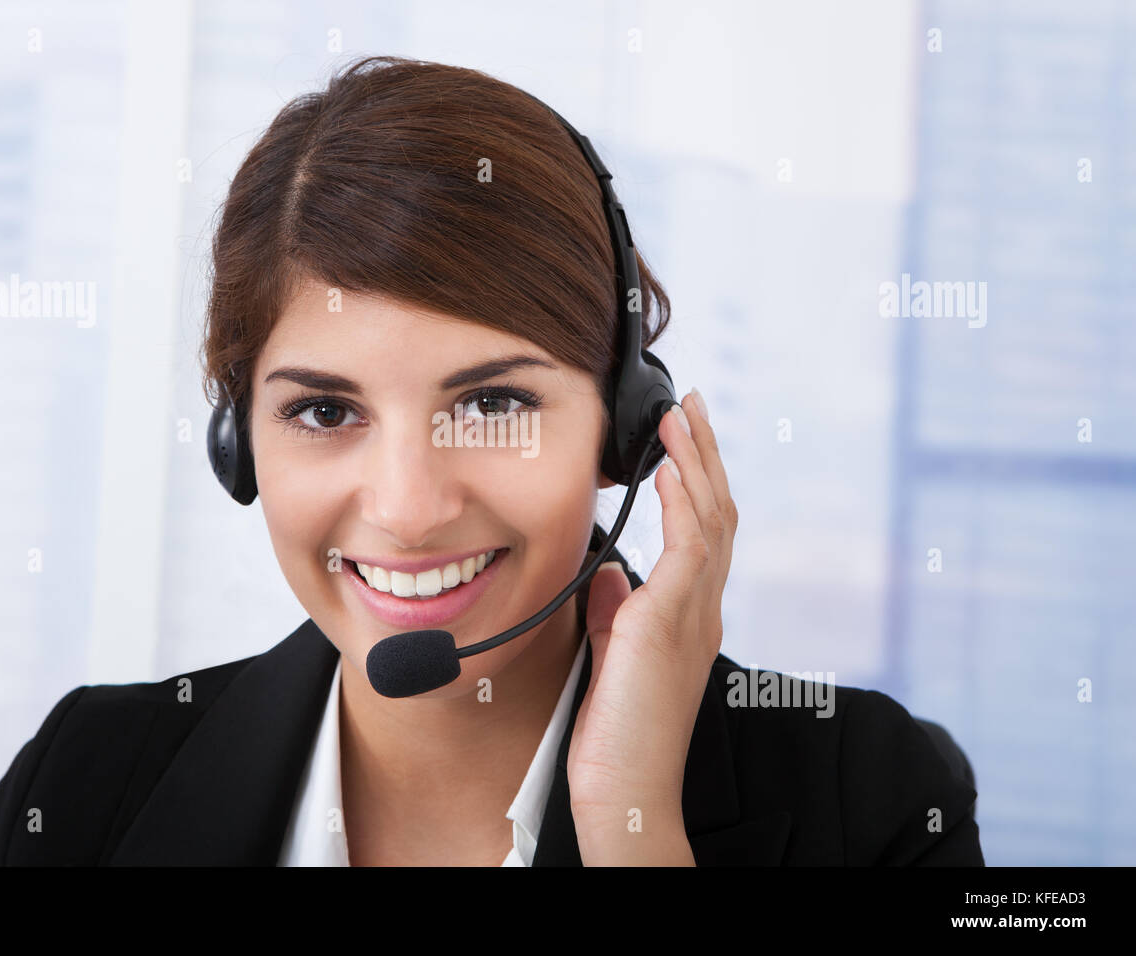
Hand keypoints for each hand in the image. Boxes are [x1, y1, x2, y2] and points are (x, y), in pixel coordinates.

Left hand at [567, 388, 736, 864]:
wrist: (624, 785)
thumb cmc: (618, 729)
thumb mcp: (615, 652)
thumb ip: (618, 608)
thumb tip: (611, 569)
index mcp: (689, 612)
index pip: (702, 530)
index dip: (697, 479)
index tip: (681, 438)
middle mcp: (702, 607)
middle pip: (716, 512)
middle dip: (703, 455)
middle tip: (691, 407)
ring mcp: (694, 613)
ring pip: (710, 519)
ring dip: (696, 462)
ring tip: (681, 417)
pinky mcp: (673, 622)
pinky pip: (689, 548)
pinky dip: (685, 502)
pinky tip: (672, 468)